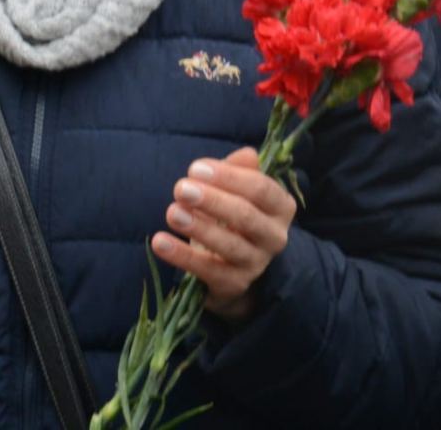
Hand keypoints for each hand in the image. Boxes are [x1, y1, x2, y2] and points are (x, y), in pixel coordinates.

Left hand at [151, 146, 295, 323]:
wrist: (233, 264)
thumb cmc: (233, 214)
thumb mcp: (237, 189)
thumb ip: (239, 169)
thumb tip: (247, 155)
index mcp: (280, 207)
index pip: (261, 188)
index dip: (229, 177)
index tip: (195, 168)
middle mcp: (275, 237)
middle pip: (246, 216)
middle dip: (212, 200)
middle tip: (180, 188)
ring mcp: (256, 264)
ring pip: (230, 245)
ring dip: (199, 227)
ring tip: (171, 212)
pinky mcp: (234, 285)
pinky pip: (208, 271)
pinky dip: (182, 256)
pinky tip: (160, 242)